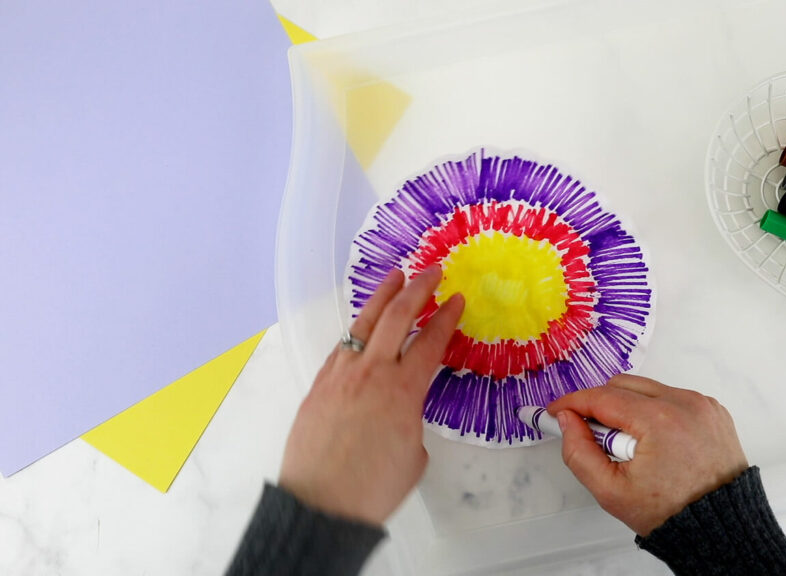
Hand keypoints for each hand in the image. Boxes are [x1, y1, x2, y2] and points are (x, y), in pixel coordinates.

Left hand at [278, 265, 463, 525]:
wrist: (320, 505)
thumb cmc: (374, 488)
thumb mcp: (413, 454)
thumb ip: (413, 420)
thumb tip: (404, 411)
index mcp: (403, 390)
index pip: (431, 341)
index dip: (447, 316)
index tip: (457, 298)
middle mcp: (372, 373)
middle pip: (397, 316)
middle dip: (418, 288)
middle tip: (433, 271)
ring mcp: (341, 375)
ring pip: (363, 322)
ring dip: (383, 296)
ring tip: (396, 277)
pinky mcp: (319, 385)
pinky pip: (341, 346)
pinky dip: (357, 329)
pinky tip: (362, 324)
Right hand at [547, 375, 747, 535]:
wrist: (720, 527)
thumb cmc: (671, 513)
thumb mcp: (610, 491)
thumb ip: (578, 452)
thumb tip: (567, 420)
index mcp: (659, 420)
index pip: (602, 397)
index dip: (573, 402)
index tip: (556, 411)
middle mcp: (684, 403)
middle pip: (623, 385)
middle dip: (600, 405)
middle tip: (593, 436)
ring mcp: (702, 405)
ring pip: (648, 389)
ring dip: (629, 408)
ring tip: (631, 446)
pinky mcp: (713, 410)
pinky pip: (673, 398)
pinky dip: (656, 412)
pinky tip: (655, 441)